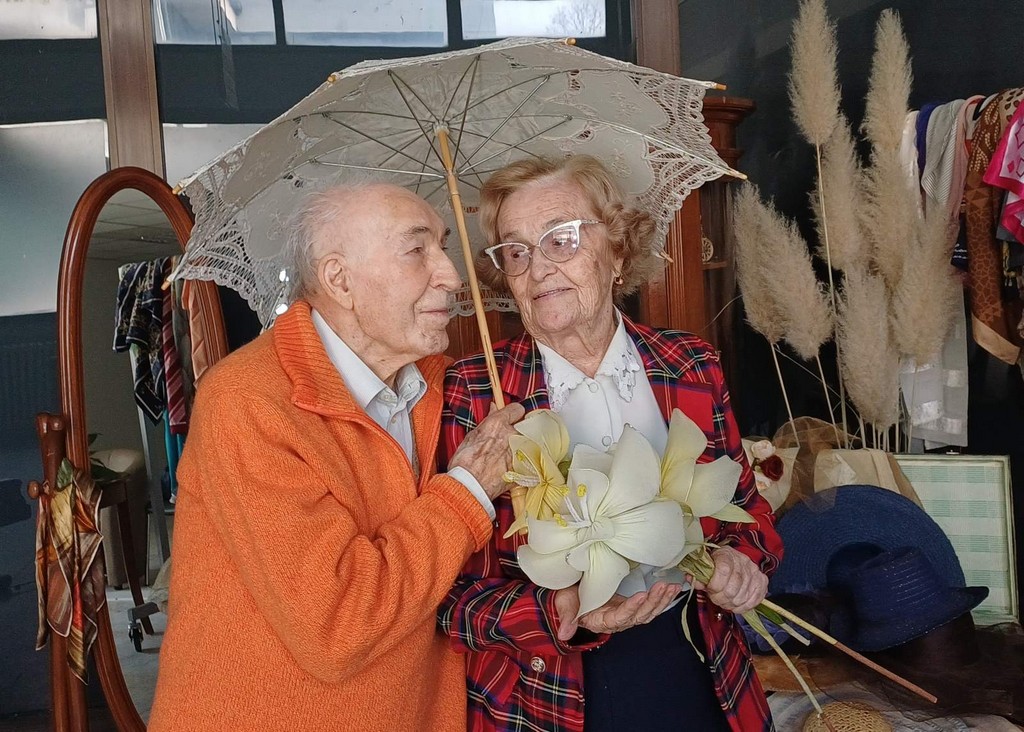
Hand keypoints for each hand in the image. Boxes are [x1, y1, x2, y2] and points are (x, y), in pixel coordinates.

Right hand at [448, 402, 524, 499]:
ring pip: (530, 443)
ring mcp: (521, 451)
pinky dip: (525, 462)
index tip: (512, 418)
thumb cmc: (465, 464)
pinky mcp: (525, 467)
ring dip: (524, 446)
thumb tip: (494, 409)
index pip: (517, 409)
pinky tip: (514, 467)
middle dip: (519, 431)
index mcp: (498, 424)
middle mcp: (512, 435)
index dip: (514, 414)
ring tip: (510, 455)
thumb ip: (488, 421)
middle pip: (526, 426)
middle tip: (509, 439)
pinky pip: (531, 460)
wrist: (470, 486)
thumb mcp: (472, 436)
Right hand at [553, 582, 681, 639]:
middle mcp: (617, 621)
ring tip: (672, 587)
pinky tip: (672, 589)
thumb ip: (567, 618)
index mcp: (601, 621)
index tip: (641, 595)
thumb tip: (564, 635)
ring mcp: (626, 613)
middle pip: (639, 616)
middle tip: (662, 586)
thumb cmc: (567, 598)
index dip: (631, 608)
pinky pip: (650, 606)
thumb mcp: (564, 605)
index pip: (619, 618)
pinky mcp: (632, 605)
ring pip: (648, 612)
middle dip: (652, 602)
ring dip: (661, 600)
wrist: (572, 594)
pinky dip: (662, 598)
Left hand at [691, 546, 767, 614]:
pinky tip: (734, 604)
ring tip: (724, 600)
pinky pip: (753, 601)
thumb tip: (693, 581)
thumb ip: (698, 574)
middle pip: (732, 589)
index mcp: (726, 554)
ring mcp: (754, 572)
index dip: (714, 585)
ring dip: (729, 604)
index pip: (723, 571)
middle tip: (715, 597)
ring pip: (741, 597)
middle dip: (720, 598)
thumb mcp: (706, 566)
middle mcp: (743, 562)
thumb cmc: (717, 564)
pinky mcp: (762, 582)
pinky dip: (742, 607)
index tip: (709, 589)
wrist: (735, 560)